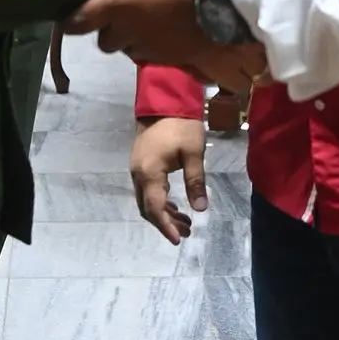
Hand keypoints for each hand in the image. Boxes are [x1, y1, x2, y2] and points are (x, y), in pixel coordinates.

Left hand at [71, 0, 271, 87]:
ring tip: (147, 23)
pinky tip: (168, 31)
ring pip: (130, 51)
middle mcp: (127, 32)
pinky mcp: (171, 59)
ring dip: (133, 40)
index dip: (71, 21)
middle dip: (109, 31)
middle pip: (105, 43)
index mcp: (116, 4)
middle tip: (121, 15)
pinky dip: (155, 46)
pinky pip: (154, 56)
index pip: (78, 22)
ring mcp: (150, 48)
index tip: (73, 17)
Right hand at [130, 116, 207, 244]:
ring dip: (164, 213)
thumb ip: (195, 181)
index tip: (179, 239)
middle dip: (166, 222)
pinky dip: (161, 200)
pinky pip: (148, 190)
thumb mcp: (193, 152)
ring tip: (186, 222)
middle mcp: (138, 174)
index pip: (155, 207)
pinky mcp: (141, 164)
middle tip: (187, 232)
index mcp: (149, 172)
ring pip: (147, 200)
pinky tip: (175, 205)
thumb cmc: (181, 125)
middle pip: (148, 208)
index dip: (166, 226)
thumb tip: (200, 209)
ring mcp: (137, 169)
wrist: (164, 100)